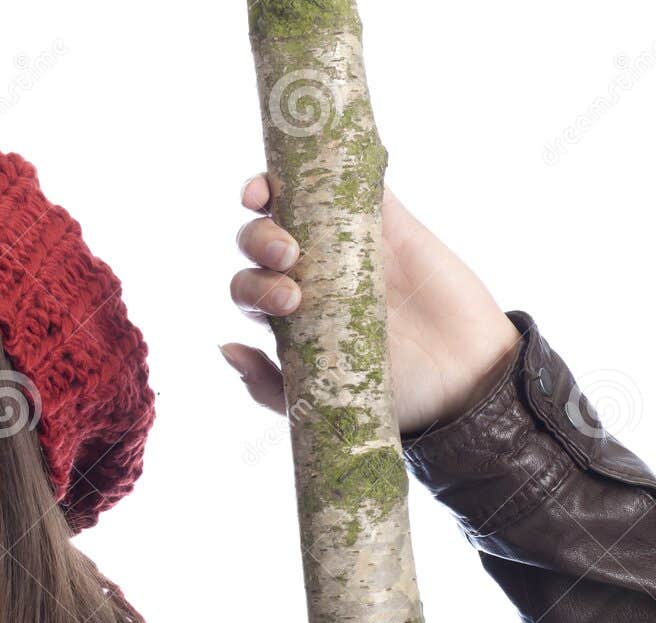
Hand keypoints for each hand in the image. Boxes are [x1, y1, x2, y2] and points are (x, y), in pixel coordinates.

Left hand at [221, 174, 521, 435]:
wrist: (464, 381)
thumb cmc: (391, 396)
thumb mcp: (320, 402)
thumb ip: (269, 384)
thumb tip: (226, 348)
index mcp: (288, 316)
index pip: (248, 288)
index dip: (252, 287)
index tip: (286, 303)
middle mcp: (309, 274)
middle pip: (259, 243)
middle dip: (258, 244)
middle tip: (289, 261)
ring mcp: (345, 242)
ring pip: (291, 204)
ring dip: (272, 201)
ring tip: (292, 225)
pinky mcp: (387, 220)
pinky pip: (353, 180)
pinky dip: (332, 160)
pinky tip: (322, 153)